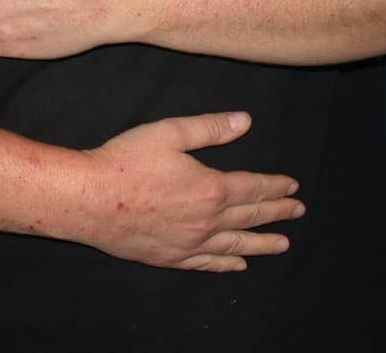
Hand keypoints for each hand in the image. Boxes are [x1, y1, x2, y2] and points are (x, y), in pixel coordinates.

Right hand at [75, 111, 304, 272]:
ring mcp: (189, 243)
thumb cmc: (125, 162)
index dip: (276, 187)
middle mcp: (207, 221)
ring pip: (236, 245)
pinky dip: (226, 264)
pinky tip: (239, 265)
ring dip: (262, 243)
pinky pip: (207, 264)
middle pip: (251, 217)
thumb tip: (245, 121)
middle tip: (298, 212)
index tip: (293, 188)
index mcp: (211, 188)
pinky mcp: (170, 257)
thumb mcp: (169, 133)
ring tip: (283, 244)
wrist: (88, 198)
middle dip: (278, 213)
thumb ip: (210, 128)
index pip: (254, 187)